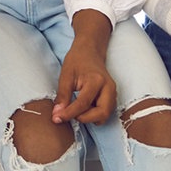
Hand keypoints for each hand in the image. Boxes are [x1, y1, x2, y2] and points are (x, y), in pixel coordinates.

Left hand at [51, 10, 116, 125]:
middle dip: (84, 118)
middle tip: (69, 113)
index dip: (69, 114)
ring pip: (104, 115)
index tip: (57, 119)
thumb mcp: (66, 75)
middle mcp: (109, 88)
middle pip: (101, 114)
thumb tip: (57, 115)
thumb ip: (62, 96)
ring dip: (89, 117)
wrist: (90, 51)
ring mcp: (113, 93)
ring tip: (75, 108)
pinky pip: (104, 112)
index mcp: (97, 81)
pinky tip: (82, 107)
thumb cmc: (77, 60)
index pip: (83, 104)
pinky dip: (93, 114)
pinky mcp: (111, 97)